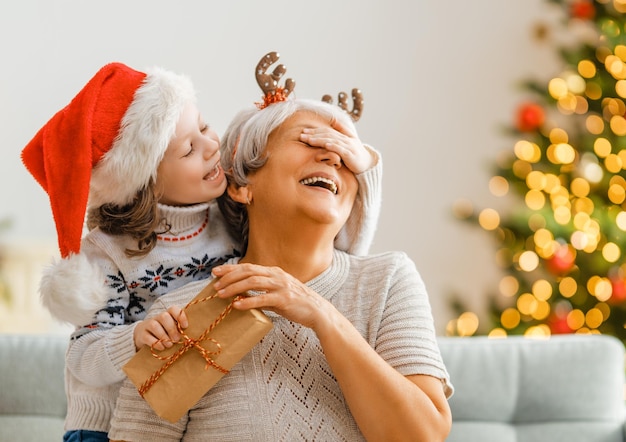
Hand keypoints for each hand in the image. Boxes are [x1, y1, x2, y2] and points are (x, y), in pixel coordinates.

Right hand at [133, 306, 188, 351]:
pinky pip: (147, 337)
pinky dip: (156, 343)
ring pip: (155, 326)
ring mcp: (148, 325)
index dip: (180, 316)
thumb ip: (178, 330)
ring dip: (164, 336)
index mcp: (167, 315)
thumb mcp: (171, 330)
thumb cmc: (163, 333)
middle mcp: (157, 317)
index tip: (185, 326)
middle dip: (172, 329)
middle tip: (177, 339)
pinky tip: (161, 347)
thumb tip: (188, 338)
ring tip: (169, 345)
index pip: (173, 309)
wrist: (142, 336)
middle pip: (164, 317)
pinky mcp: (141, 335)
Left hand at [212, 263, 333, 330]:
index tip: (215, 272)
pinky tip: (236, 305)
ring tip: (221, 294)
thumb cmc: (296, 304)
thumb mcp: (278, 293)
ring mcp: (281, 286)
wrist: (317, 311)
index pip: (248, 267)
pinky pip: (262, 299)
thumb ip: (262, 292)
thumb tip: (242, 296)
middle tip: (215, 284)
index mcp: (274, 272)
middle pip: (248, 271)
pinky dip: (248, 301)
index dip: (230, 268)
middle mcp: (277, 275)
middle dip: (229, 277)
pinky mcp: (284, 299)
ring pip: (252, 282)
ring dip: (234, 288)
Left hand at [299, 119, 373, 173]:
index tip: (304, 132)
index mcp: (342, 136)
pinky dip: (333, 146)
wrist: (368, 163)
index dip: (315, 131)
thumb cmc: (355, 153)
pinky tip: (326, 145)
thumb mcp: (348, 141)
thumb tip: (333, 120)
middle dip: (314, 135)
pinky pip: (341, 149)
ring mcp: (348, 146)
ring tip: (310, 140)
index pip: (326, 131)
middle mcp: (345, 139)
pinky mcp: (351, 154)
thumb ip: (341, 130)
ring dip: (320, 140)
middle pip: (327, 135)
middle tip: (302, 136)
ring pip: (332, 141)